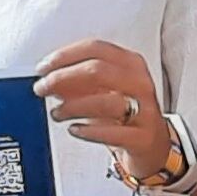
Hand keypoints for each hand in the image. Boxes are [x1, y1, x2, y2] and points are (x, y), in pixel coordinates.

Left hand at [34, 39, 179, 182]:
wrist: (153, 146)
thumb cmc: (126, 114)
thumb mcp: (103, 90)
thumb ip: (77, 82)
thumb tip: (49, 80)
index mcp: (131, 64)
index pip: (96, 49)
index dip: (65, 56)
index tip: (44, 67)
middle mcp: (140, 83)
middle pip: (97, 70)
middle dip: (63, 78)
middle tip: (43, 88)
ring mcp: (144, 111)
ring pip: (104, 102)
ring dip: (72, 106)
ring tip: (57, 113)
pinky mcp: (142, 138)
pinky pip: (112, 133)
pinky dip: (87, 131)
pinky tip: (74, 129)